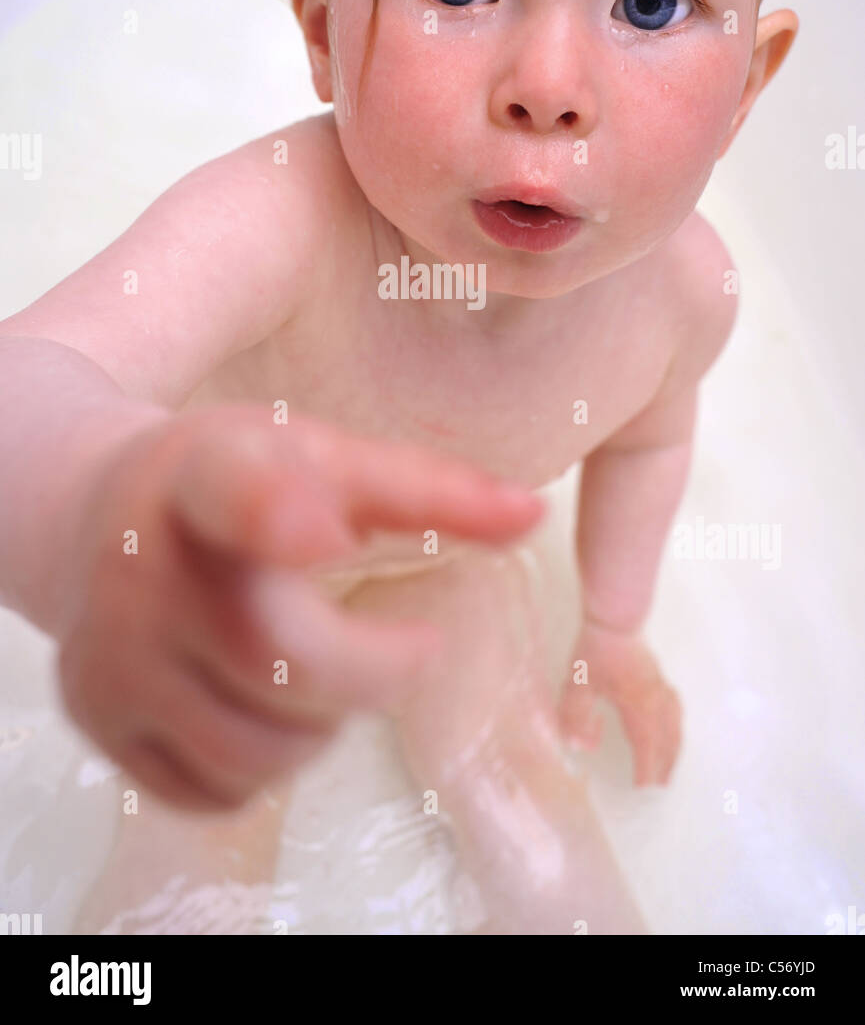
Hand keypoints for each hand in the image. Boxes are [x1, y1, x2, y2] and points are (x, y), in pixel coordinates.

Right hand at [56, 403, 543, 812]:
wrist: (95, 515)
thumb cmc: (237, 482)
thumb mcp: (325, 457)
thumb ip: (428, 488)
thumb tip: (531, 516)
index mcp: (206, 478)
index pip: (233, 495)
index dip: (275, 513)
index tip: (320, 531)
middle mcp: (141, 569)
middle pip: (287, 663)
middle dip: (370, 671)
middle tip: (397, 648)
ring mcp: (109, 654)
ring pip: (260, 751)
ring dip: (320, 725)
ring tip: (313, 665)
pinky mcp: (97, 722)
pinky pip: (218, 792)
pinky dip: (264, 765)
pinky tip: (259, 701)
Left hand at [557, 619, 681, 785]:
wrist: (615, 618)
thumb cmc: (595, 650)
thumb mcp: (578, 684)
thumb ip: (577, 717)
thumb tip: (581, 748)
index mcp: (639, 706)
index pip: (646, 745)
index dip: (646, 768)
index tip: (642, 788)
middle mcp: (656, 700)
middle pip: (667, 739)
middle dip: (664, 765)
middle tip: (660, 786)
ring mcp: (662, 688)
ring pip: (675, 726)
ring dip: (673, 749)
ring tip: (669, 765)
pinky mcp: (660, 678)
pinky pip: (676, 711)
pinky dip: (676, 729)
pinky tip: (671, 729)